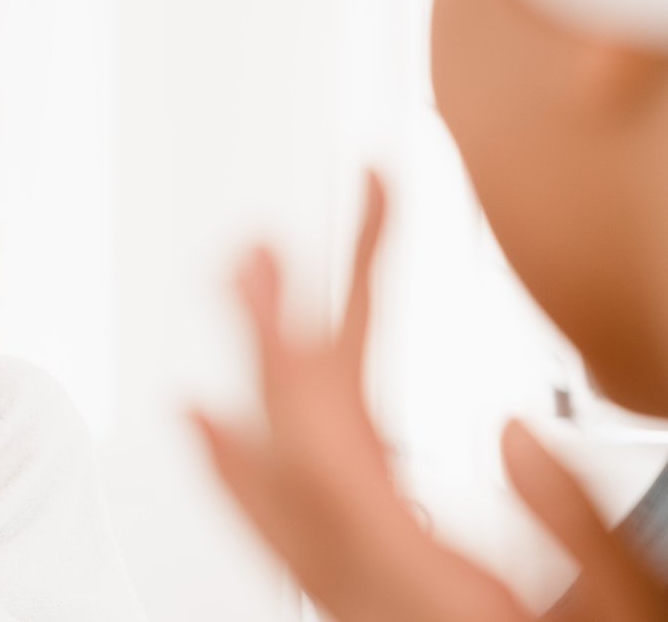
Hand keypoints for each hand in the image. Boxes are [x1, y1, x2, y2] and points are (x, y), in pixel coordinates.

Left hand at [190, 172, 667, 621]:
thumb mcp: (628, 617)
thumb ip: (577, 532)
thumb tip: (513, 432)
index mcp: (423, 595)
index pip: (329, 456)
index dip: (293, 356)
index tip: (276, 282)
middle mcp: (369, 598)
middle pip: (291, 455)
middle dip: (266, 345)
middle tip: (249, 255)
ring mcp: (356, 602)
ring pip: (274, 489)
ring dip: (250, 387)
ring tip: (241, 304)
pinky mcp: (363, 598)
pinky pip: (283, 526)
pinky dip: (239, 465)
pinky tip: (215, 423)